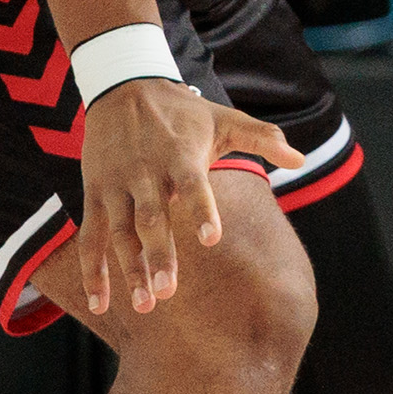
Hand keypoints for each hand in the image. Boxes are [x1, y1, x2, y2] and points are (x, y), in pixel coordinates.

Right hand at [71, 79, 303, 317]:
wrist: (124, 88)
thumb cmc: (183, 112)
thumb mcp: (225, 119)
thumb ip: (264, 138)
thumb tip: (301, 158)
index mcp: (180, 156)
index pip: (193, 185)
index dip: (202, 210)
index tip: (212, 239)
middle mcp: (145, 173)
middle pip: (151, 218)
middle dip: (158, 256)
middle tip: (168, 292)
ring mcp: (116, 186)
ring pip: (119, 233)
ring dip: (129, 270)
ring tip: (145, 305)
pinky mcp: (95, 195)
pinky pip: (91, 237)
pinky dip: (92, 271)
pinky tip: (100, 303)